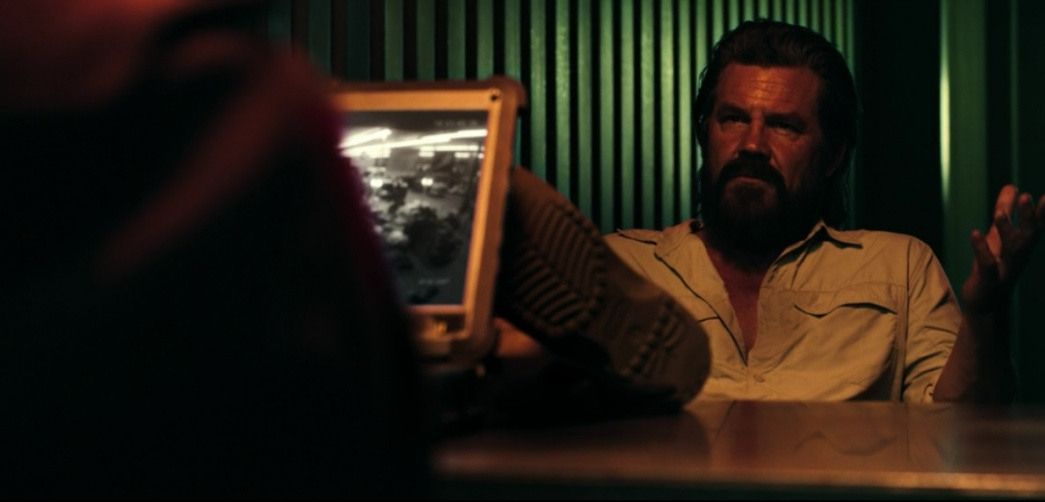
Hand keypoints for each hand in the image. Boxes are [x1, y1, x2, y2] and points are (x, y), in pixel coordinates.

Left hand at [962, 185, 1044, 312]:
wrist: (986, 306)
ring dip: (1007, 231)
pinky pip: (987, 265)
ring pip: (1011, 250)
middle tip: (1027, 196)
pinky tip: (975, 233)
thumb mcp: (998, 236)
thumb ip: (1004, 210)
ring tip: (999, 213)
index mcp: (1022, 247)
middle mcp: (1018, 258)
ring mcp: (1005, 270)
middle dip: (1028, 217)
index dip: (1041, 213)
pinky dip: (982, 249)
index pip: (1035, 227)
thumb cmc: (994, 266)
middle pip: (1027, 236)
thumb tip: (1011, 186)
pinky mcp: (988, 281)